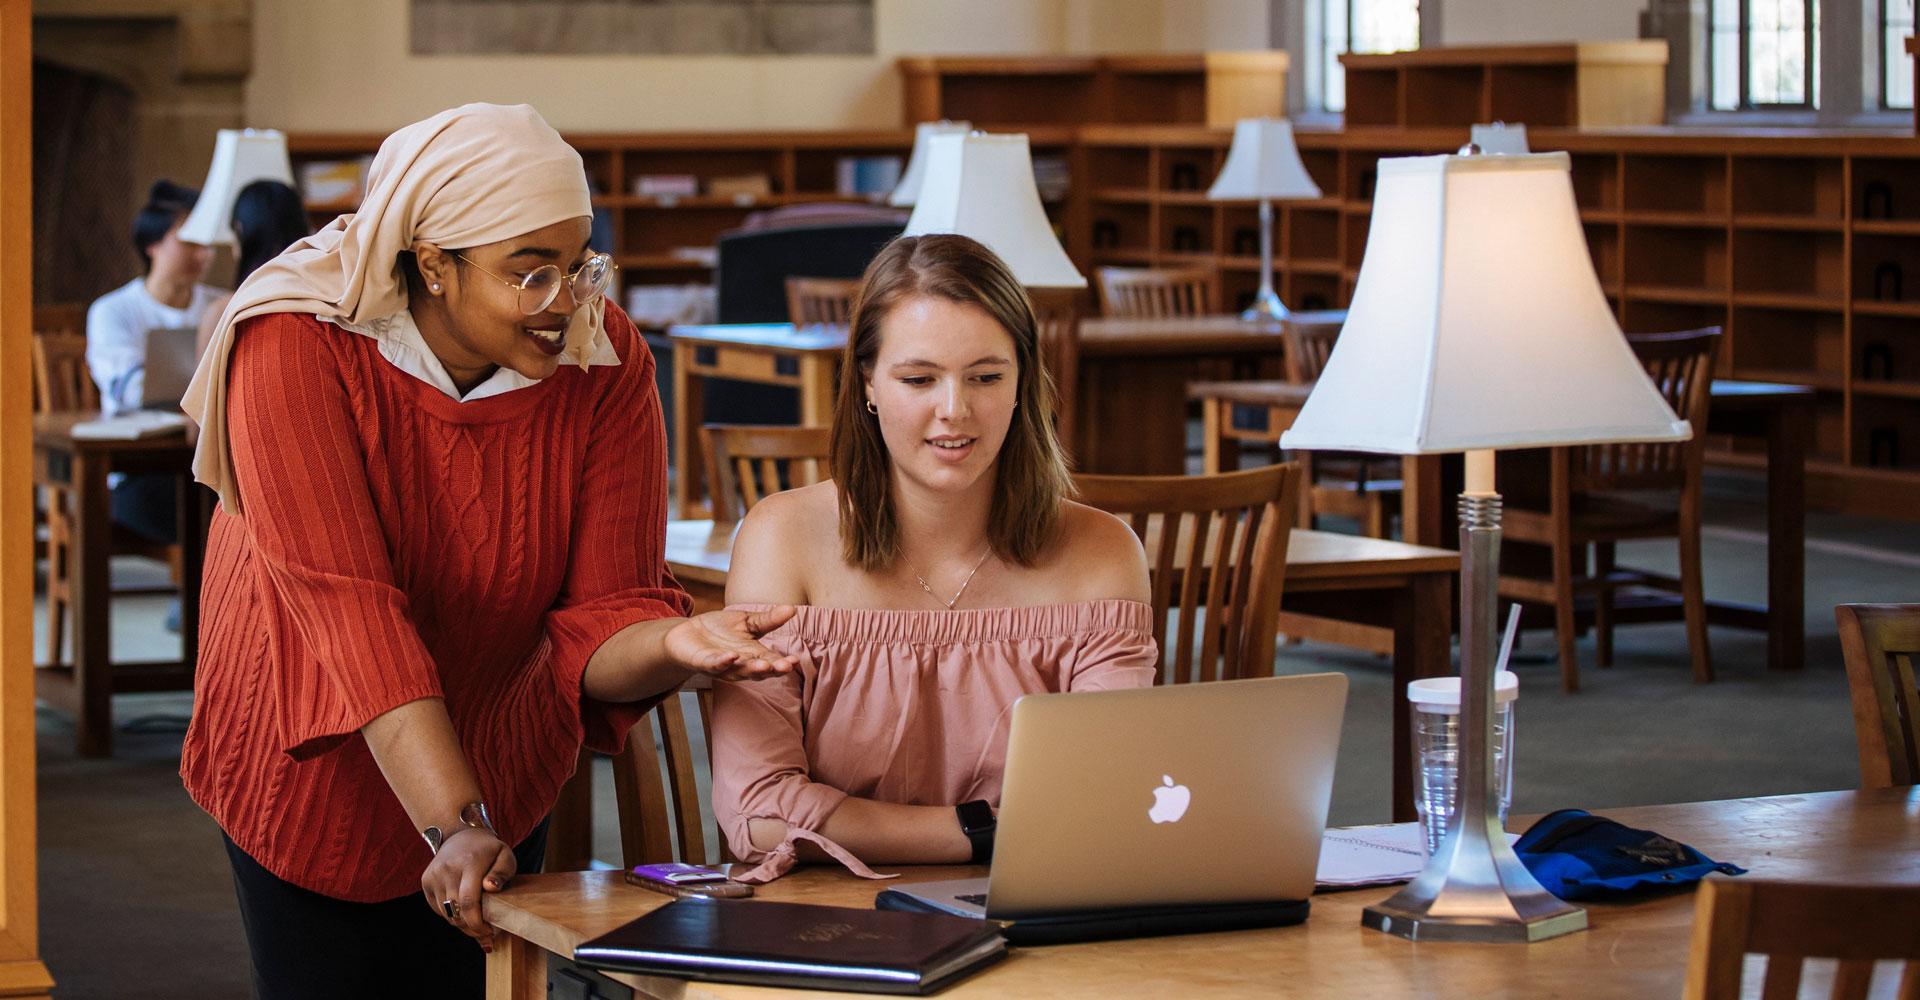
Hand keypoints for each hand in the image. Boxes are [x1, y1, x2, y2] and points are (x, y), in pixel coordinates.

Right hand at [421, 828, 515, 950]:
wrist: (460, 835)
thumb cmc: (488, 850)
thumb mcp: (505, 856)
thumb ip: (502, 873)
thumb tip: (491, 887)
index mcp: (470, 862)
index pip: (468, 901)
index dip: (477, 923)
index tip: (489, 931)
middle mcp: (448, 869)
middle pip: (456, 911)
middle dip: (472, 927)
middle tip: (486, 931)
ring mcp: (434, 875)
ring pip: (446, 914)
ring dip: (462, 923)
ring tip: (476, 920)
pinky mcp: (426, 882)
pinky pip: (438, 909)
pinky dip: (451, 915)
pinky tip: (463, 909)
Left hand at [664, 606, 799, 680]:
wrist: (686, 634)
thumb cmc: (719, 630)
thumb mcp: (747, 622)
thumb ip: (768, 619)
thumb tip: (792, 609)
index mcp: (753, 655)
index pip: (772, 661)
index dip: (783, 663)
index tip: (796, 661)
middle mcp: (740, 665)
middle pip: (759, 671)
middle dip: (772, 670)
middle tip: (785, 667)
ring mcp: (722, 666)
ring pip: (739, 671)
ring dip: (751, 669)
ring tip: (764, 665)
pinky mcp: (703, 663)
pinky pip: (714, 664)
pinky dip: (722, 662)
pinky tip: (732, 656)